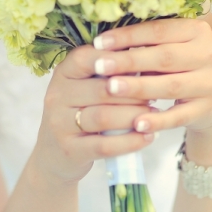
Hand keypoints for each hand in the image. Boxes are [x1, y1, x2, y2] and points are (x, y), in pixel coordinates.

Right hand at [34, 45, 155, 184]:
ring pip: (103, 117)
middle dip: (134, 91)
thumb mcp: (86, 86)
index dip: (116, 59)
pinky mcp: (69, 150)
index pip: (87, 58)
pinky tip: (148, 136)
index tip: (144, 61)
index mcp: (63, 73)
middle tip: (157, 92)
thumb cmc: (80, 111)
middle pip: (101, 89)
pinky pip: (104, 146)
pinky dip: (130, 141)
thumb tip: (148, 56)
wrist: (54, 154)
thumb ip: (110, 72)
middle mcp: (56, 95)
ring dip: (135, 115)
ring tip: (154, 114)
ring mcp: (59, 124)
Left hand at [91, 19, 211, 138]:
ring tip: (111, 88)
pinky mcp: (208, 109)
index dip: (128, 36)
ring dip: (138, 87)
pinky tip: (137, 123)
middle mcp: (209, 53)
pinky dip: (158, 121)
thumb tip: (105, 45)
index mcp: (197, 30)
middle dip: (128, 61)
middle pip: (164, 57)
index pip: (158, 30)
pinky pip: (180, 116)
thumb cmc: (184, 66)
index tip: (99, 42)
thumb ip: (147, 44)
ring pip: (170, 86)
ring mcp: (211, 83)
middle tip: (99, 66)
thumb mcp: (173, 48)